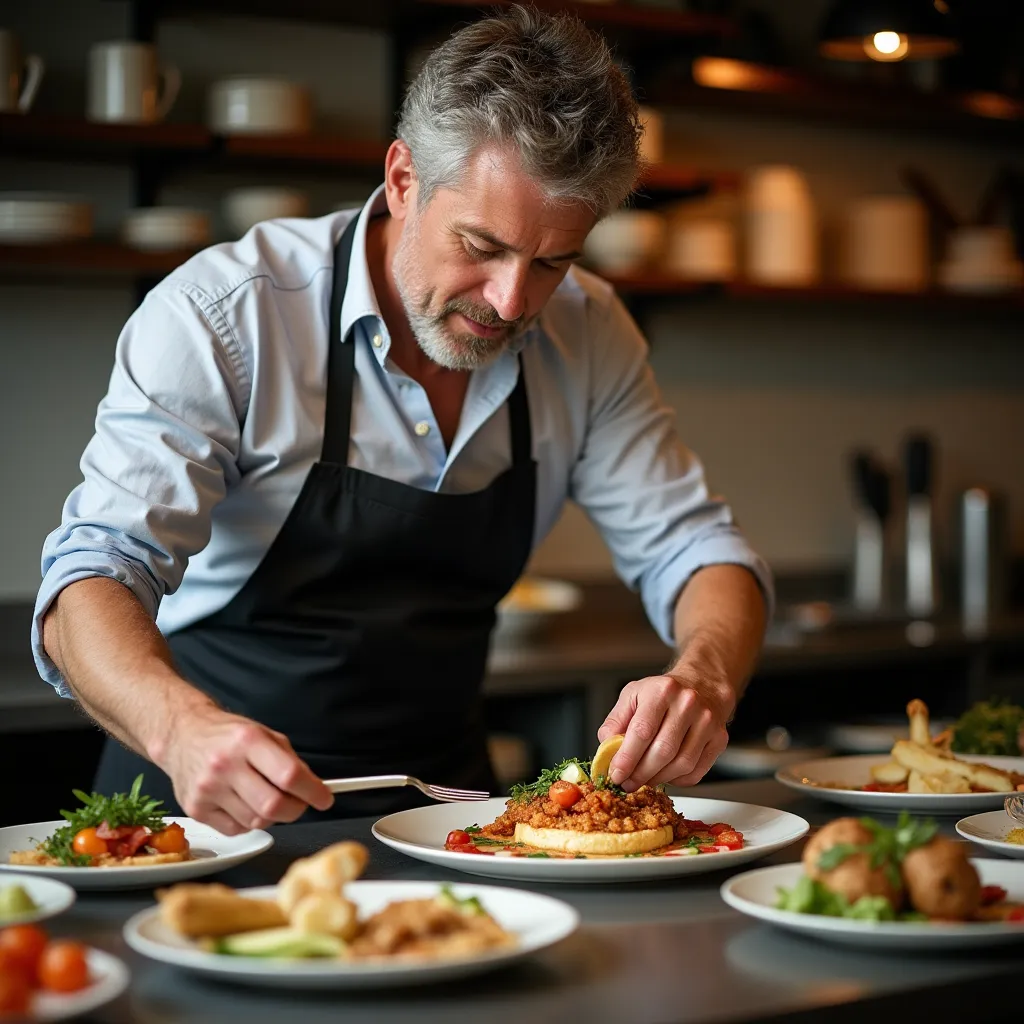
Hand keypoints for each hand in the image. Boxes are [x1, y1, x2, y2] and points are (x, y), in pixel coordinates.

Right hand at [158, 705, 333, 833]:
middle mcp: (225, 765)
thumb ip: (290, 761)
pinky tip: (243, 802)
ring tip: (266, 797)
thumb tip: (314, 789)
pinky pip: (236, 829)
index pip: (289, 775)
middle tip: (300, 803)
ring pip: (256, 822)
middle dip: (296, 809)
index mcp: (247, 741)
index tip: (325, 798)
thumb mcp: (264, 734)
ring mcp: (208, 790)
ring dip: (271, 816)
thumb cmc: (228, 735)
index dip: (313, 791)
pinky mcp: (196, 809)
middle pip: (273, 806)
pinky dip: (248, 821)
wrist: (183, 736)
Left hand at [598, 658, 733, 790]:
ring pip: (681, 764)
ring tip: (643, 780)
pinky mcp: (720, 739)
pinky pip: (696, 772)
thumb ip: (615, 721)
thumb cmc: (662, 693)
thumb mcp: (632, 695)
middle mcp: (688, 704)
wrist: (702, 684)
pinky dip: (677, 780)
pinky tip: (665, 774)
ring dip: (658, 779)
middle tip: (627, 783)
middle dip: (641, 774)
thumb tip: (607, 750)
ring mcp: (707, 722)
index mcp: (661, 691)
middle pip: (663, 751)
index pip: (642, 731)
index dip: (626, 758)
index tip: (615, 775)